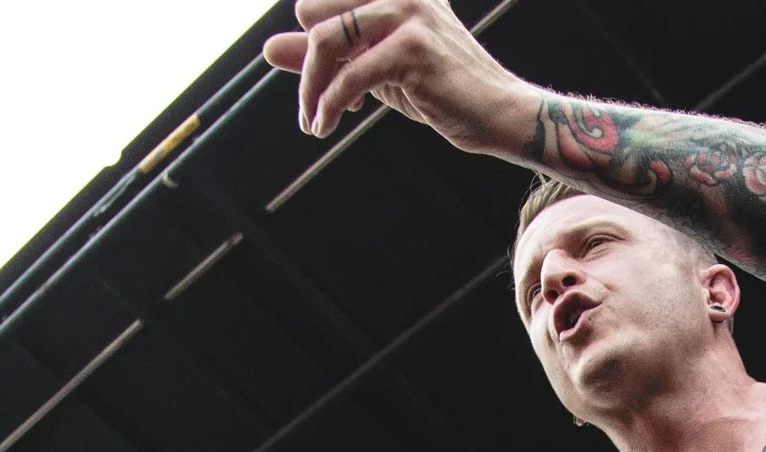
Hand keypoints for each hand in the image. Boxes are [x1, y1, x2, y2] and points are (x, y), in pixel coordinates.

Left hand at [263, 0, 536, 146]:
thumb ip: (327, 54)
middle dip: (306, 64)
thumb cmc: (441, 90)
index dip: (312, 42)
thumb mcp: (374, 68)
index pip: (318, 2)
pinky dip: (330, 105)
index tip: (325, 81)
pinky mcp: (413, 49)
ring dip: (311, 88)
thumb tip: (267, 49)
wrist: (498, 114)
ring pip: (325, 41)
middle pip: (312, 11)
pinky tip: (327, 125)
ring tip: (313, 121)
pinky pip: (349, 75)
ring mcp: (408, 14)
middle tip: (312, 104)